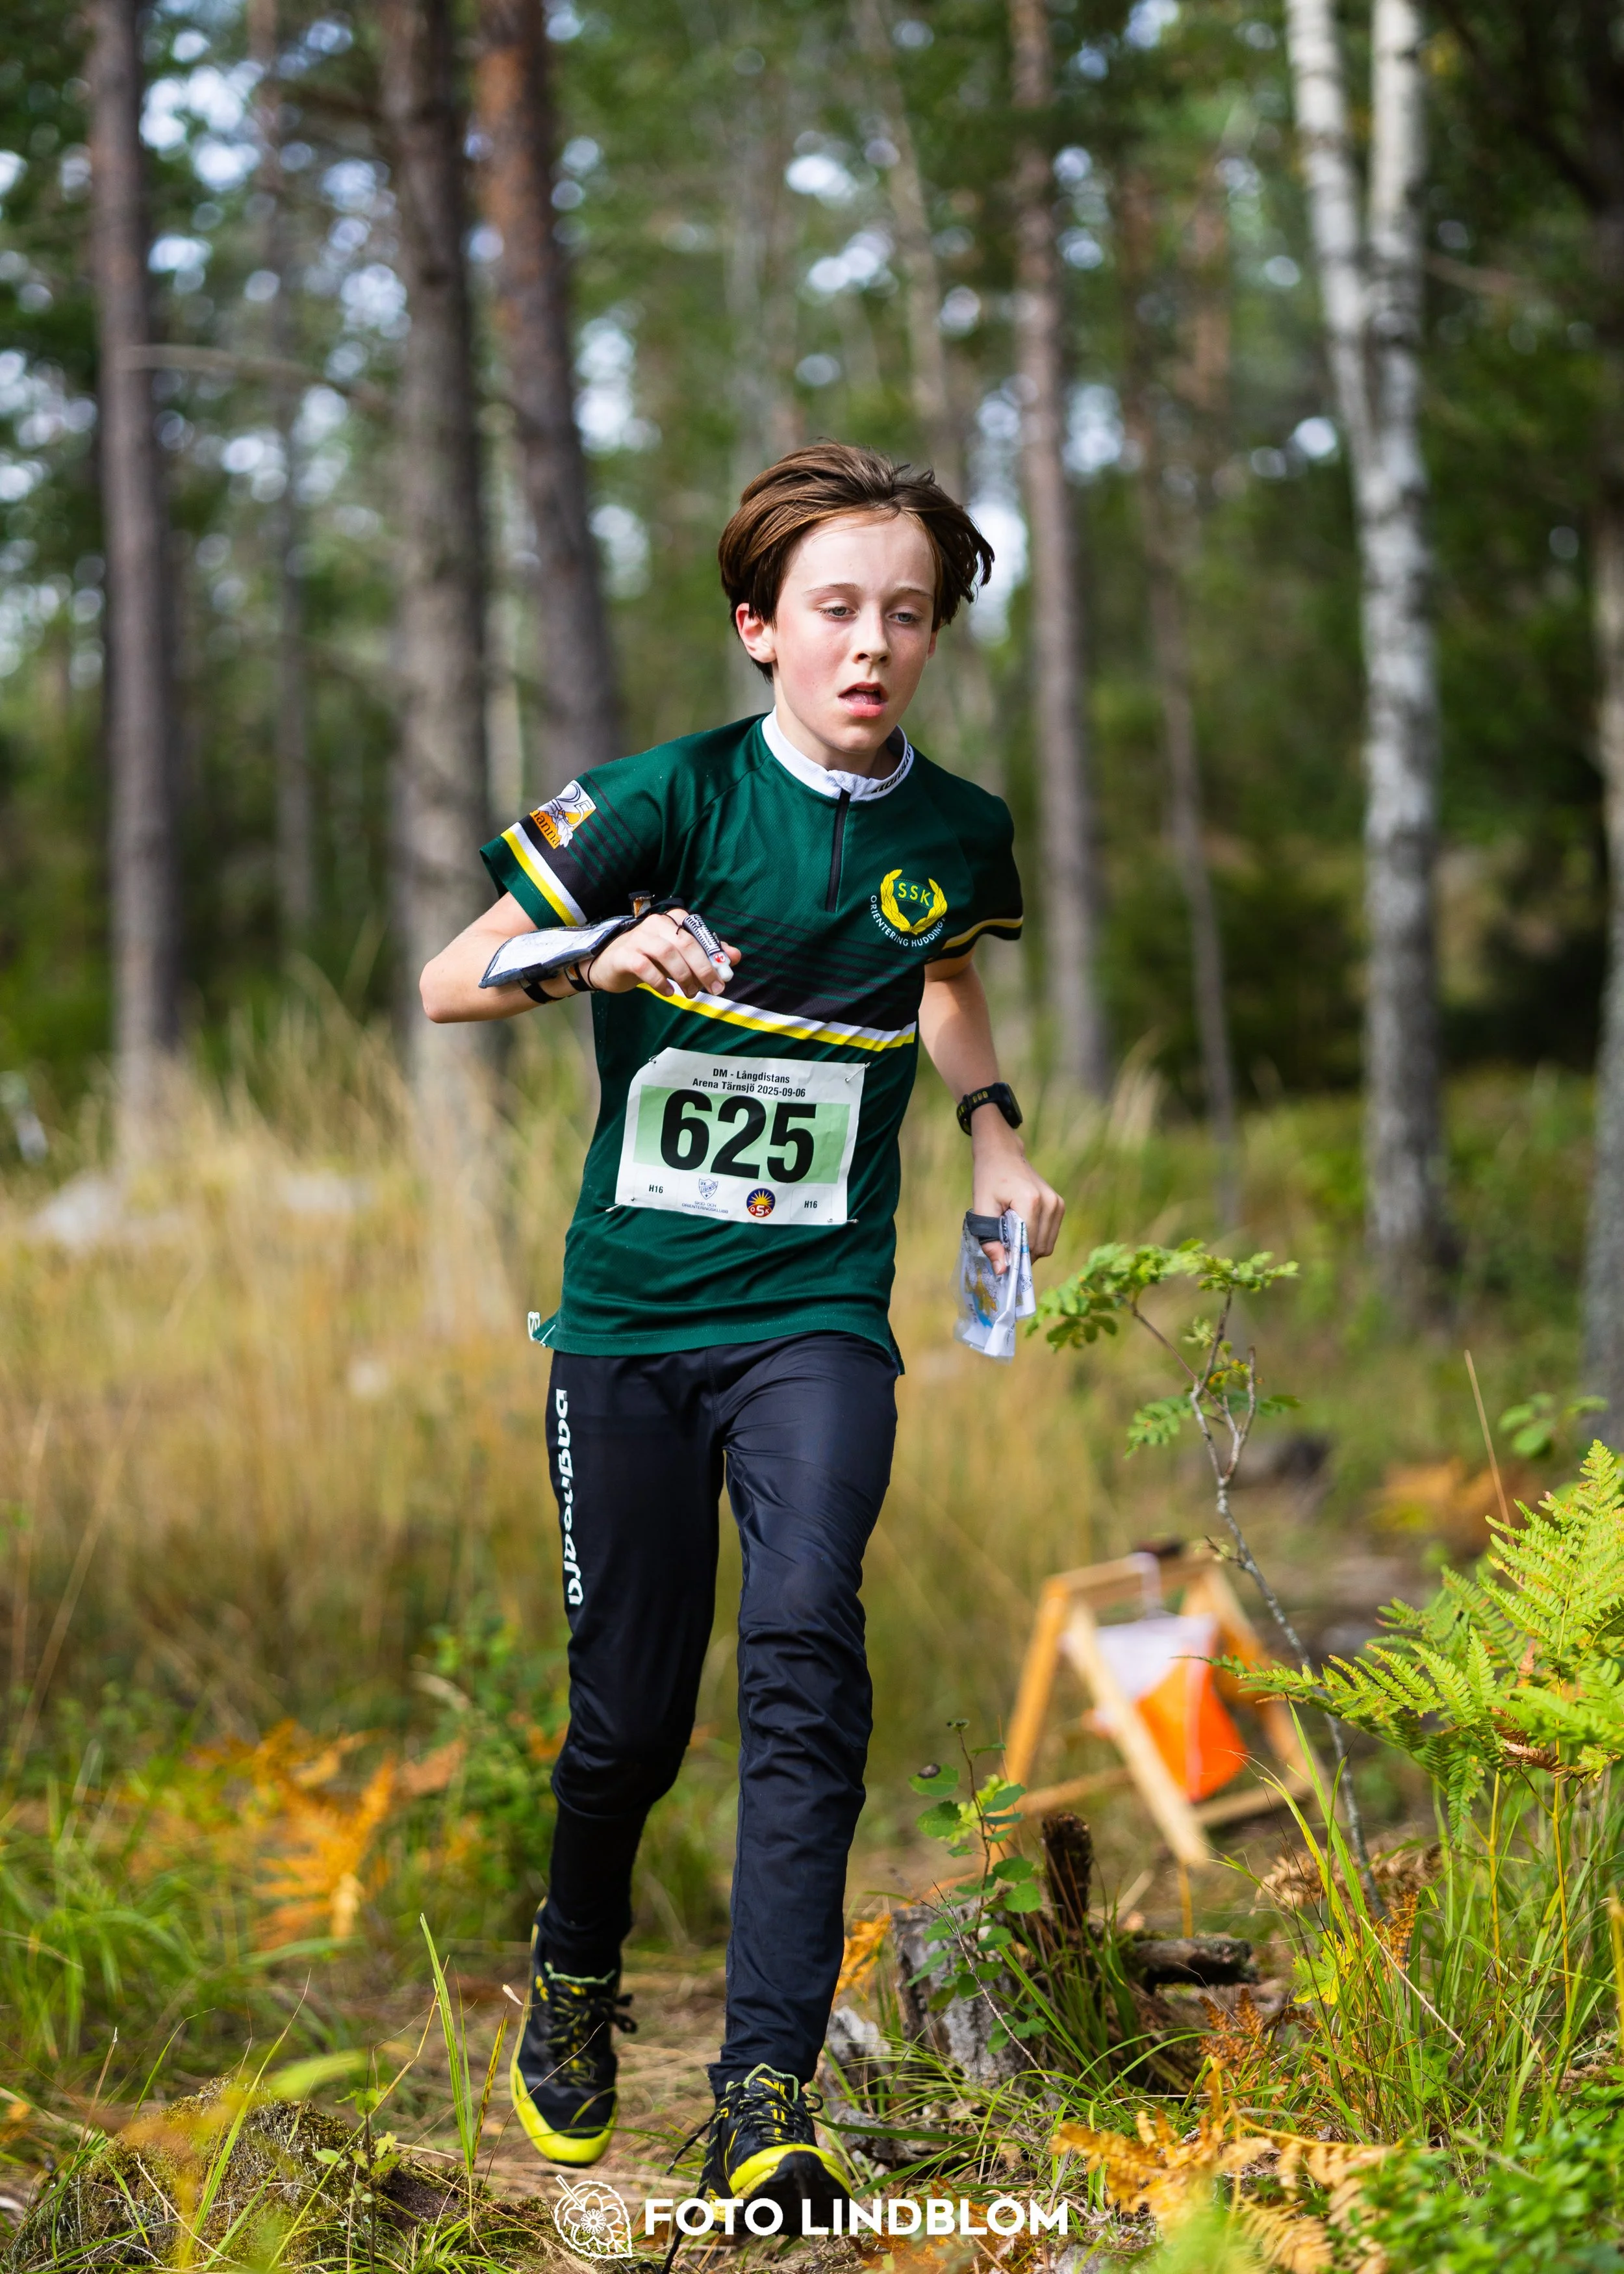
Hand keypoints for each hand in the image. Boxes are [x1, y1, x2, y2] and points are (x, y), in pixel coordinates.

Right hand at [585, 909, 740, 997]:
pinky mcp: (625, 955)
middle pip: (685, 942)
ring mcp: (638, 938)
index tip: (725, 975)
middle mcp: (655, 924)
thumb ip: (707, 954)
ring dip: (683, 976)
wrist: (611, 965)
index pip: (698, 933)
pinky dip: (660, 981)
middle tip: (714, 988)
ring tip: (691, 993)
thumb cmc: (651, 959)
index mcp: (672, 920)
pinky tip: (669, 992)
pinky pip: (645, 966)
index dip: (714, 953)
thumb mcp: (680, 957)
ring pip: (667, 953)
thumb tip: (736, 957)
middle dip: (703, 968)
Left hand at [969, 1114, 1063, 1272]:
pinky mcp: (1060, 1206)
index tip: (999, 1258)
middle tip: (1002, 1242)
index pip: (1028, 1245)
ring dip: (1028, 1247)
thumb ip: (990, 1240)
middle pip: (1039, 1249)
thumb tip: (1002, 1271)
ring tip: (1011, 1230)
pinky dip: (1035, 1239)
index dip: (1013, 1257)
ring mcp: (1058, 1204)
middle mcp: (1050, 1203)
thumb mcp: (981, 1209)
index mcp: (1031, 1201)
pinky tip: (1021, 1225)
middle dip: (1020, 1253)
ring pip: (1047, 1246)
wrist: (1002, 1154)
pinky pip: (1050, 1237)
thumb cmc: (988, 1179)